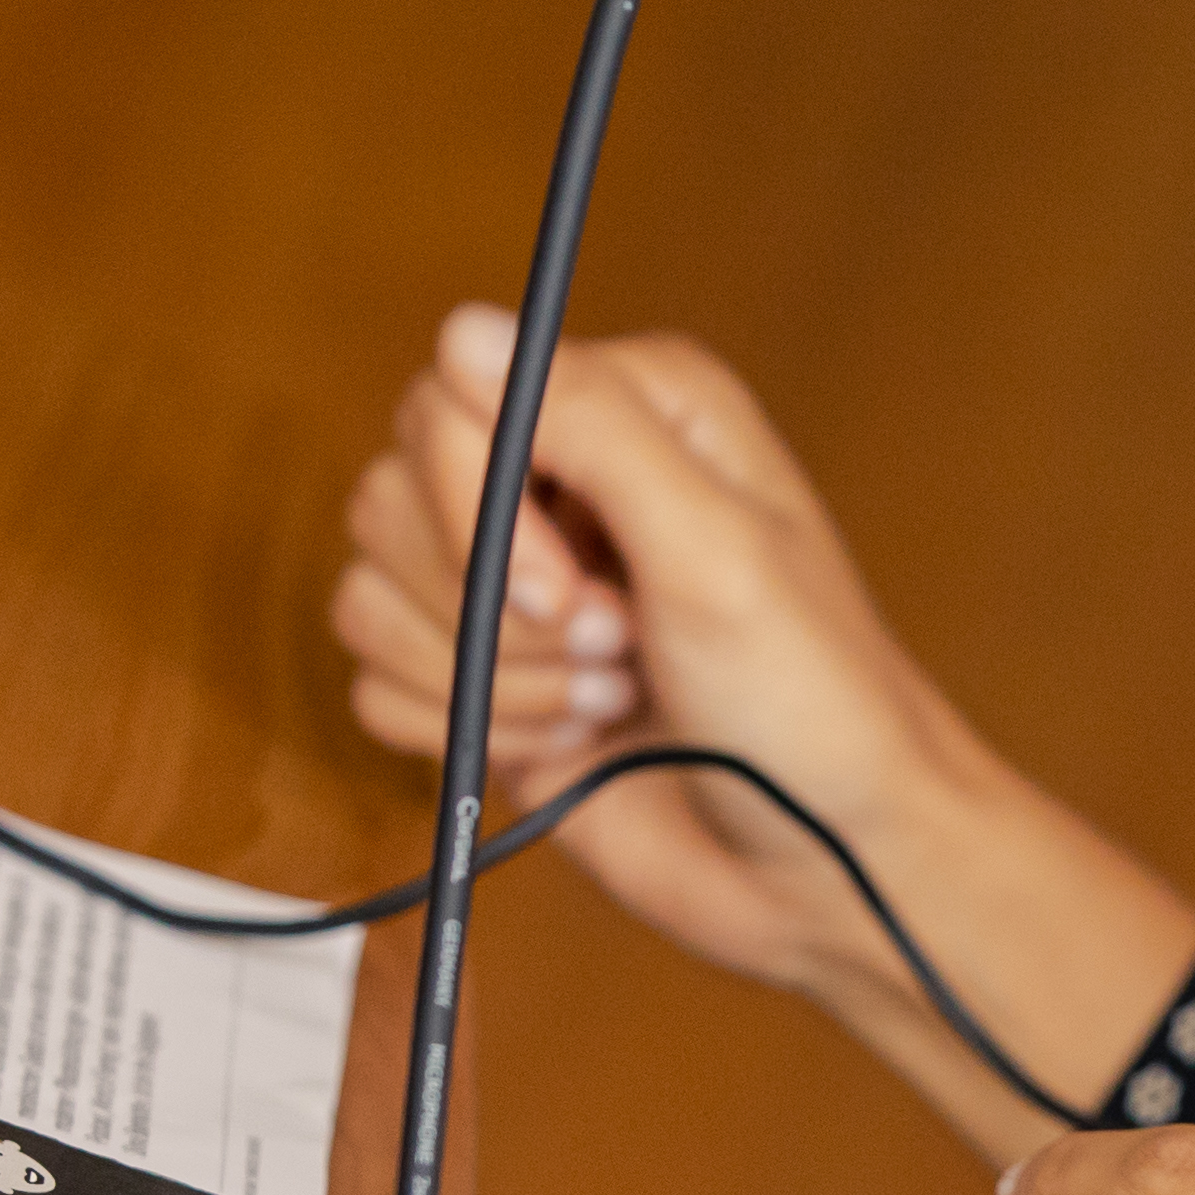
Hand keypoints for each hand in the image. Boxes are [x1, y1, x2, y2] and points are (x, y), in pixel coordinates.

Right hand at [330, 306, 1194, 1149]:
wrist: (822, 867)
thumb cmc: (810, 704)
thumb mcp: (715, 549)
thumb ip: (589, 428)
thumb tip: (464, 327)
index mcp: (637, 413)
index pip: (449, 404)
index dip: (479, 507)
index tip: (566, 594)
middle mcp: (568, 481)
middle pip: (393, 497)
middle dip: (491, 608)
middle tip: (616, 649)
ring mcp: (519, 585)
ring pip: (373, 594)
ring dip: (488, 676)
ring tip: (612, 697)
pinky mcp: (485, 678)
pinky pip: (378, 685)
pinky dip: (465, 727)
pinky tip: (570, 741)